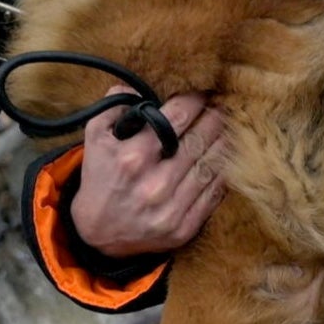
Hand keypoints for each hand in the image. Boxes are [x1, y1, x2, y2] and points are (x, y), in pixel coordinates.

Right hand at [69, 94, 225, 255]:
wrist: (97, 234)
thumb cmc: (101, 179)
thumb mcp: (95, 139)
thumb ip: (112, 108)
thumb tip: (134, 88)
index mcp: (133, 157)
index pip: (176, 119)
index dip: (194, 102)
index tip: (202, 93)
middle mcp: (155, 184)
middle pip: (201, 140)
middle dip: (215, 118)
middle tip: (222, 107)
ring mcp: (172, 209)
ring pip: (213, 166)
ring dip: (224, 142)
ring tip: (229, 128)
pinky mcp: (184, 228)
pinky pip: (215, 194)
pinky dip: (223, 173)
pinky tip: (226, 159)